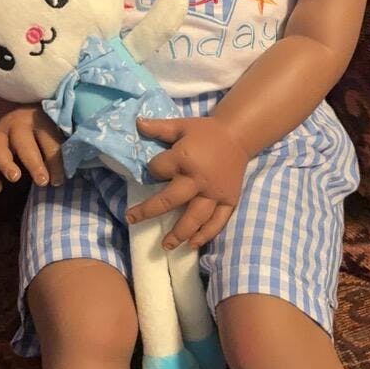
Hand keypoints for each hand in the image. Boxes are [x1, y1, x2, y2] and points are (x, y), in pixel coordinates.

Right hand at [0, 105, 63, 191]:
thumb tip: (60, 179)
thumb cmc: (43, 128)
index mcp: (39, 120)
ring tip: (15, 178)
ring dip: (5, 163)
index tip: (59, 181)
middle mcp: (17, 124)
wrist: (20, 111)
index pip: (49, 141)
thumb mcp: (54, 131)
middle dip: (33, 162)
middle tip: (42, 181)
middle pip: (23, 141)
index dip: (55, 162)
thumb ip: (59, 151)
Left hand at [125, 116, 249, 248]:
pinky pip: (218, 221)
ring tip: (165, 246)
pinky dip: (206, 234)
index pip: (158, 169)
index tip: (153, 170)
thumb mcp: (181, 125)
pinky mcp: (228, 200)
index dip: (152, 170)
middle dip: (149, 210)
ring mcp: (214, 193)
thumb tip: (136, 122)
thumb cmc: (206, 131)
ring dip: (179, 233)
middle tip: (132, 219)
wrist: (238, 135)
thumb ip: (159, 127)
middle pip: (170, 199)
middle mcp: (198, 179)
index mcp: (185, 158)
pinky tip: (192, 244)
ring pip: (194, 217)